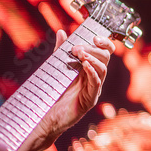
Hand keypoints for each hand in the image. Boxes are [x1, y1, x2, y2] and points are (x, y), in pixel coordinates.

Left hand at [25, 30, 114, 150]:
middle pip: (105, 58)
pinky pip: (96, 84)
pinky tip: (85, 66)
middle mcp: (94, 78)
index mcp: (89, 69)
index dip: (104, 43)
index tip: (95, 37)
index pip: (104, 52)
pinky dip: (92, 73)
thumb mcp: (56, 67)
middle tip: (76, 49)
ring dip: (92, 59)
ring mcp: (93, 89)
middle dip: (92, 50)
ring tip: (80, 54)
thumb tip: (62, 32)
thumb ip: (60, 51)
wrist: (45, 118)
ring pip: (102, 70)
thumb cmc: (52, 93)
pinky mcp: (89, 100)